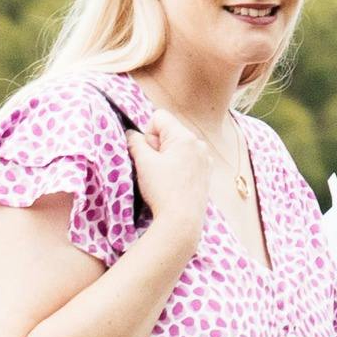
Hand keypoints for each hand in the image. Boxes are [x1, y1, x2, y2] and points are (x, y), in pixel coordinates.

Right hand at [121, 102, 222, 250]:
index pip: (159, 117)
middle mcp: (198, 144)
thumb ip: (135, 142)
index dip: (147, 133)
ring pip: (176, 147)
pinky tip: (172, 183)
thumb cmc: (163, 189)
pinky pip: (185, 160)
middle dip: (156, 145)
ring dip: (165, 157)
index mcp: (185, 137)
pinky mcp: (205, 173)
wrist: (182, 220)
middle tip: (154, 167)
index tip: (147, 152)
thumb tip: (131, 134)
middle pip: (168, 132)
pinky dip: (176, 167)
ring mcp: (204, 159)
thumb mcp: (144, 162)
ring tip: (163, 177)